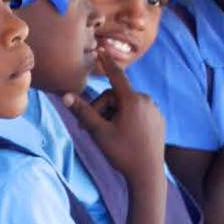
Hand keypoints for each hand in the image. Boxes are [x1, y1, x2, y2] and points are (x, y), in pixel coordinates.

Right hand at [63, 52, 164, 183]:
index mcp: (133, 100)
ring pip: (127, 105)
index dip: (106, 62)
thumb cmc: (122, 153)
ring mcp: (154, 110)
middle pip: (116, 96)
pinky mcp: (158, 120)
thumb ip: (83, 112)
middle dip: (102, 109)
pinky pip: (138, 112)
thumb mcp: (99, 132)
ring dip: (114, 115)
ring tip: (110, 135)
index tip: (101, 49)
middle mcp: (146, 100)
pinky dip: (127, 119)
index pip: (116, 75)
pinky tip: (125, 137)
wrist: (148, 174)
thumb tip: (65, 96)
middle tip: (91, 130)